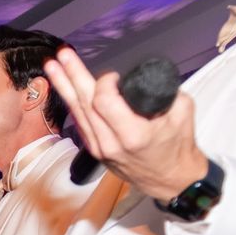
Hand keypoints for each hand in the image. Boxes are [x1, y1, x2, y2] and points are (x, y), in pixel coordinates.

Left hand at [45, 48, 203, 202]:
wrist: (171, 180)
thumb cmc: (178, 147)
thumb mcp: (182, 113)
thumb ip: (164, 91)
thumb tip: (144, 76)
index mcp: (133, 134)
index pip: (104, 101)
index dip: (105, 82)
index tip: (113, 75)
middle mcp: (111, 143)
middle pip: (85, 104)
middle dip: (73, 75)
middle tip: (63, 54)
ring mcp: (100, 148)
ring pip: (77, 113)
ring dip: (64, 86)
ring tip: (53, 66)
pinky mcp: (95, 150)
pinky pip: (81, 122)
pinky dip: (72, 103)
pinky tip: (63, 88)